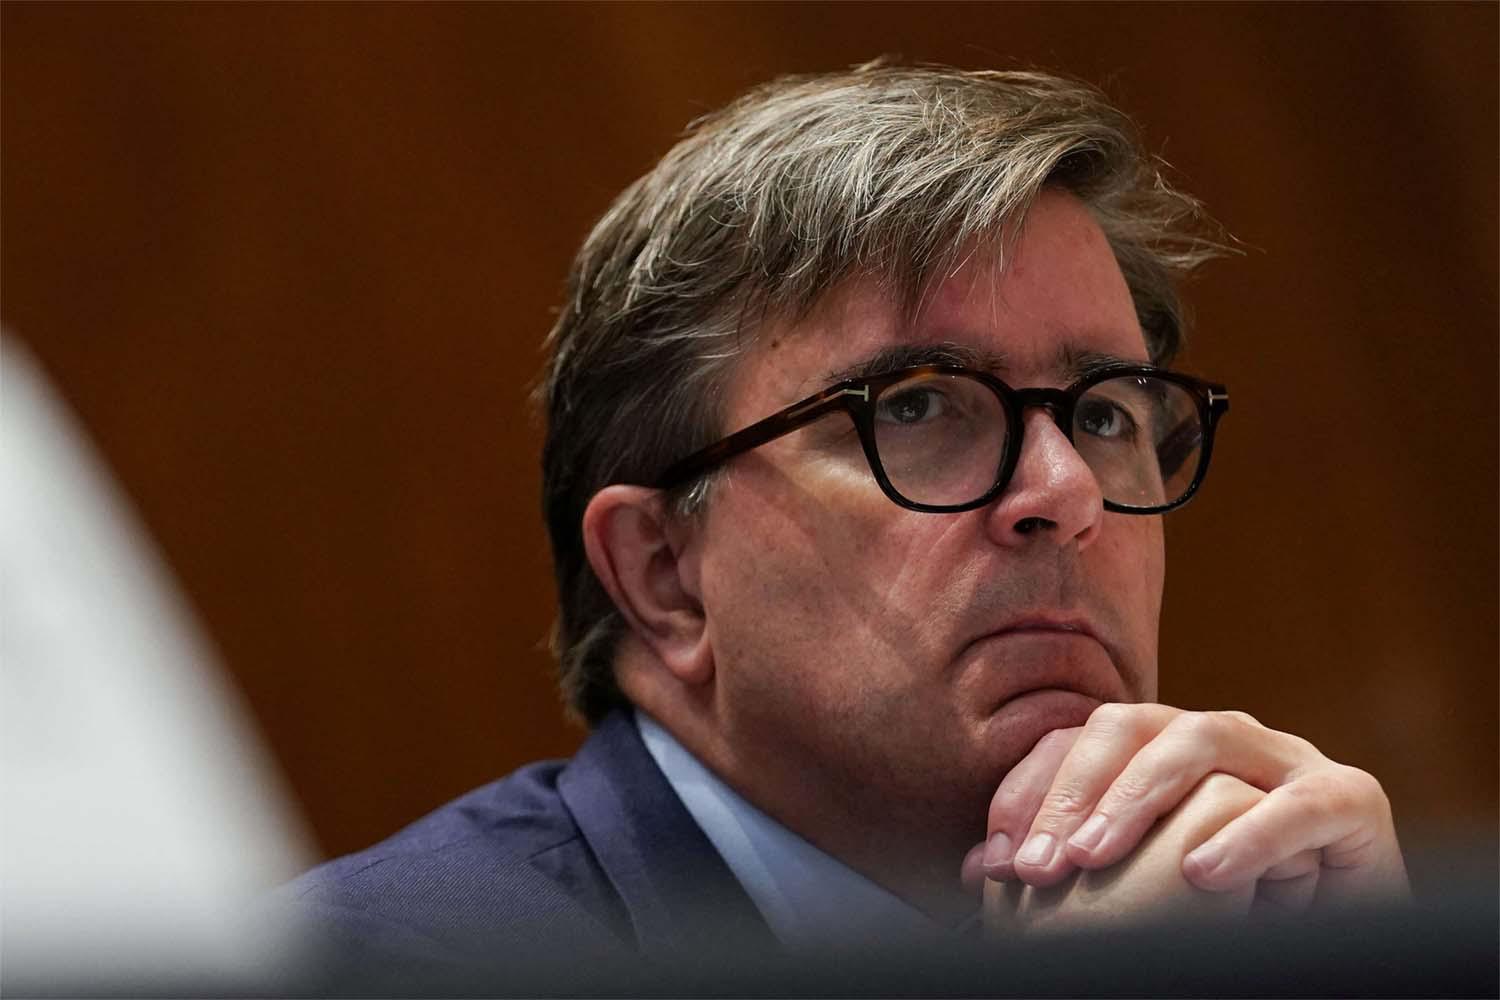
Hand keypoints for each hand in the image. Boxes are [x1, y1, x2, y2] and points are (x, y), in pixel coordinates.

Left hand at [972, 704, 1409, 915]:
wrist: (1337, 938)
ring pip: (1205, 737)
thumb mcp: (1134, 883)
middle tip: (1038, 864)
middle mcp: (1223, 738)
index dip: (1032, 788)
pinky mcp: (1351, 799)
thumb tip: (979, 869)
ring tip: (1094, 857)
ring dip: (1140, 795)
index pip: (1082, 739)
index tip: (995, 858)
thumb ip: (1069, 862)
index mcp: (1165, 747)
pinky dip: (1247, 836)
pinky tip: (1200, 873)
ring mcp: (1288, 760)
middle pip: (1134, 726)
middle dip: (1075, 791)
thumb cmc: (1224, 910)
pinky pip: (1299, 805)